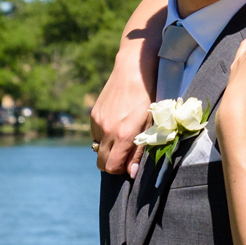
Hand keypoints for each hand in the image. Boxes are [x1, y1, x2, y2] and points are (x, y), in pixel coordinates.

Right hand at [92, 0, 165, 177]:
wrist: (133, 71)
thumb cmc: (150, 98)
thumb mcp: (151, 125)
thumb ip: (139, 150)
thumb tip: (131, 172)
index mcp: (123, 135)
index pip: (111, 167)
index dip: (120, 170)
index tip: (129, 166)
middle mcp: (107, 131)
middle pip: (101, 163)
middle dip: (112, 164)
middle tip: (125, 158)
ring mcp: (98, 122)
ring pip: (98, 148)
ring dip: (109, 149)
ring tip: (123, 139)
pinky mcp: (94, 114)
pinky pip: (96, 135)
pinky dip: (104, 137)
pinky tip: (117, 126)